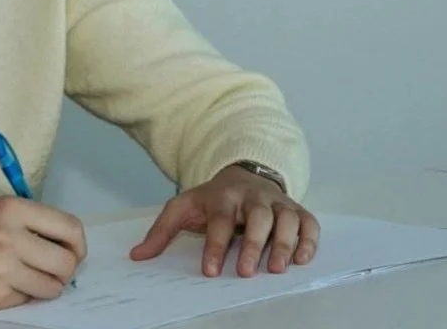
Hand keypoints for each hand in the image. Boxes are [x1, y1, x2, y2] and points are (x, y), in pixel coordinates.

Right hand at [0, 196, 85, 310]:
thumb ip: (32, 224)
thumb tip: (70, 246)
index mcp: (13, 208)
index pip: (70, 228)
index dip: (77, 245)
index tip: (72, 252)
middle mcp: (10, 236)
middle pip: (66, 262)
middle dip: (65, 270)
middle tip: (51, 270)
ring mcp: (2, 268)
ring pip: (53, 287)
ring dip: (46, 286)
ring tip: (26, 277)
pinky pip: (29, 299)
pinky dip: (22, 295)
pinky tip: (3, 284)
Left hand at [130, 164, 319, 277]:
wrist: (243, 174)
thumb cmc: (213, 199)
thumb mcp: (183, 207)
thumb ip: (161, 231)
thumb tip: (138, 255)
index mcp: (222, 197)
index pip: (220, 221)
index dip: (215, 246)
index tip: (211, 271)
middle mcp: (252, 197)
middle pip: (258, 217)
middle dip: (254, 245)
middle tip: (247, 273)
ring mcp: (276, 202)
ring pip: (286, 218)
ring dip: (284, 243)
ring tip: (277, 269)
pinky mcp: (296, 208)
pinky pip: (308, 222)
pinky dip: (309, 239)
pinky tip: (302, 259)